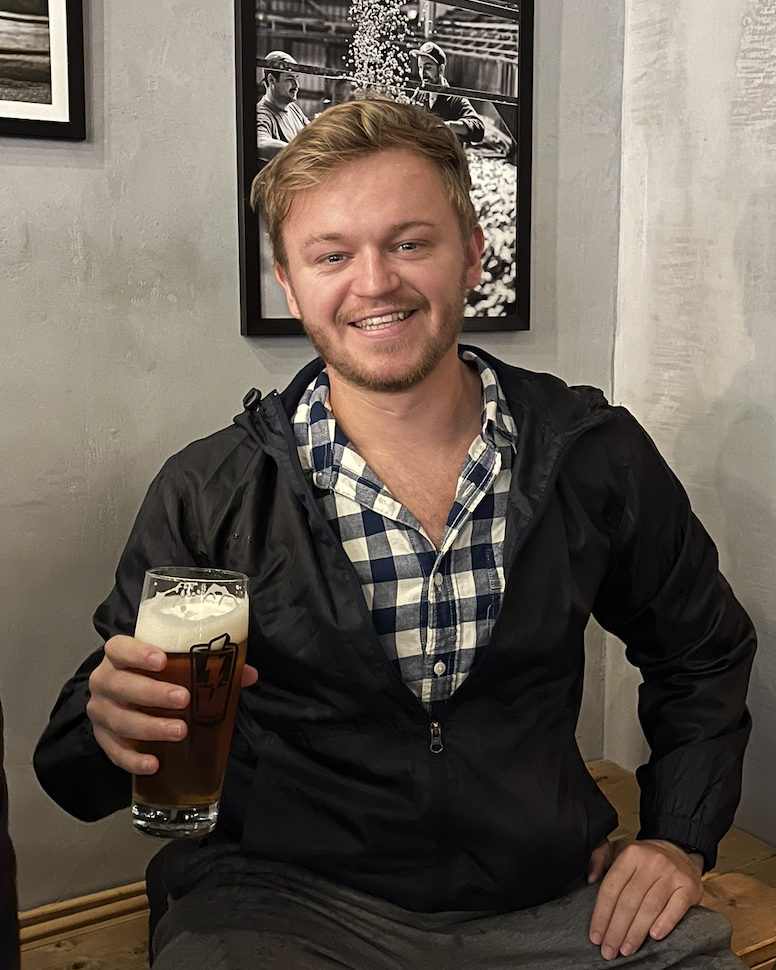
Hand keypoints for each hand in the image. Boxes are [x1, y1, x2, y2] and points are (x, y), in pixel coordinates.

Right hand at [87, 635, 257, 774]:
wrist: (126, 694)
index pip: (119, 648)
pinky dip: (134, 759)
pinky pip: (114, 752)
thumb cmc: (155, 675)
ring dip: (150, 727)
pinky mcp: (102, 738)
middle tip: (183, 699)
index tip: (162, 660)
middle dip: (153, 693)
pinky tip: (154, 764)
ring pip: (119, 720)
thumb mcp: (177, 664)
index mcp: (119, 655)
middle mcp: (104, 681)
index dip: (137, 653)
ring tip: (180, 731)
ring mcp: (100, 711)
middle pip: (121, 685)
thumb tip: (248, 674)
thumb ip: (210, 665)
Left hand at [587, 838, 703, 960]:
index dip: (602, 914)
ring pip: (650, 907)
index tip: (596, 936)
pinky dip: (665, 923)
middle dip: (617, 929)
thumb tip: (590, 879)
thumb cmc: (644, 858)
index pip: (611, 887)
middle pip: (629, 900)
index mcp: (630, 854)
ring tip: (626, 949)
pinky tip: (654, 936)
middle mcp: (651, 862)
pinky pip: (676, 907)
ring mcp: (671, 874)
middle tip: (609, 950)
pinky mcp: (688, 887)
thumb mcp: (618, 849)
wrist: (680, 850)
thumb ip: (599, 859)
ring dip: (636, 932)